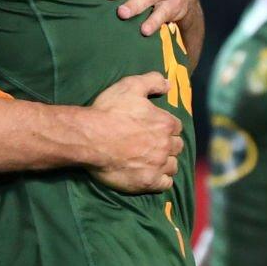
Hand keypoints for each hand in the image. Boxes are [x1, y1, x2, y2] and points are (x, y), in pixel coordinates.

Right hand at [84, 72, 182, 192]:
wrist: (90, 138)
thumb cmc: (109, 111)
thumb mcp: (131, 86)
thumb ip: (153, 81)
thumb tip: (169, 84)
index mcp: (166, 124)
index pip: (176, 128)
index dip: (166, 128)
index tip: (156, 130)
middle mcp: (166, 145)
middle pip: (176, 147)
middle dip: (168, 146)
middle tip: (153, 146)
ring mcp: (158, 165)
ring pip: (172, 166)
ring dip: (166, 163)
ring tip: (153, 162)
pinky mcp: (148, 181)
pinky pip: (165, 184)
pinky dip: (161, 181)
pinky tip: (153, 176)